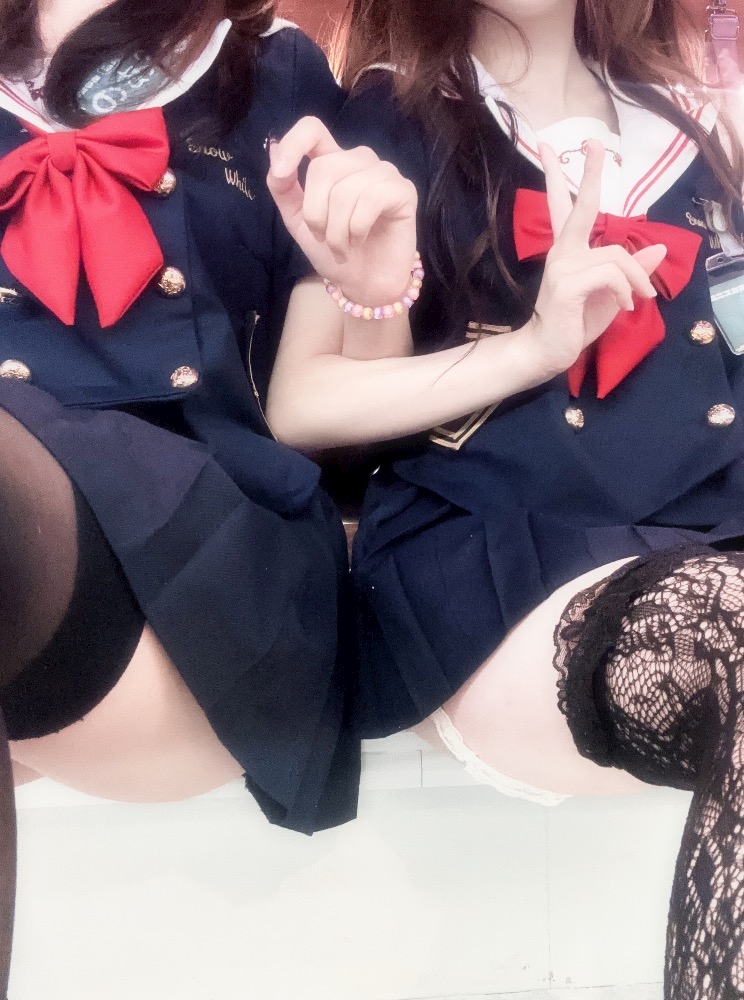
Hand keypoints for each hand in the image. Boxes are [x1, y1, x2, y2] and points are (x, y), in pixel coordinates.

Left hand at [267, 116, 417, 305]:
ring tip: (342, 247)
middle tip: (324, 239)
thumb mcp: (298, 221)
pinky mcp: (403, 191)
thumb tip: (274, 148)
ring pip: (345, 190)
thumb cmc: (335, 251)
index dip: (294, 145)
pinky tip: (360, 240)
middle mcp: (359, 161)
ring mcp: (384, 173)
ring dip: (337, 230)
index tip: (282, 175)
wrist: (364, 284)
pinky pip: (371, 200)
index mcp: (333, 162)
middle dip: (316, 214)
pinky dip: (357, 229)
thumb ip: (284, 188)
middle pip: (324, 168)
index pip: (313, 129)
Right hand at [527, 141, 667, 378]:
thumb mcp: (613, 295)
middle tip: (594, 143)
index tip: (548, 147)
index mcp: (568, 251)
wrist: (546, 352)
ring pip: (617, 255)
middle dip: (590, 173)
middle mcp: (563, 252)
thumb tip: (658, 249)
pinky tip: (625, 306)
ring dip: (636, 278)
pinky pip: (612, 274)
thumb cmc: (574, 324)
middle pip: (580, 206)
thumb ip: (631, 270)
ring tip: (638, 300)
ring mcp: (563, 266)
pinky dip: (626, 290)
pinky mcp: (569, 283)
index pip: (563, 207)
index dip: (555, 176)